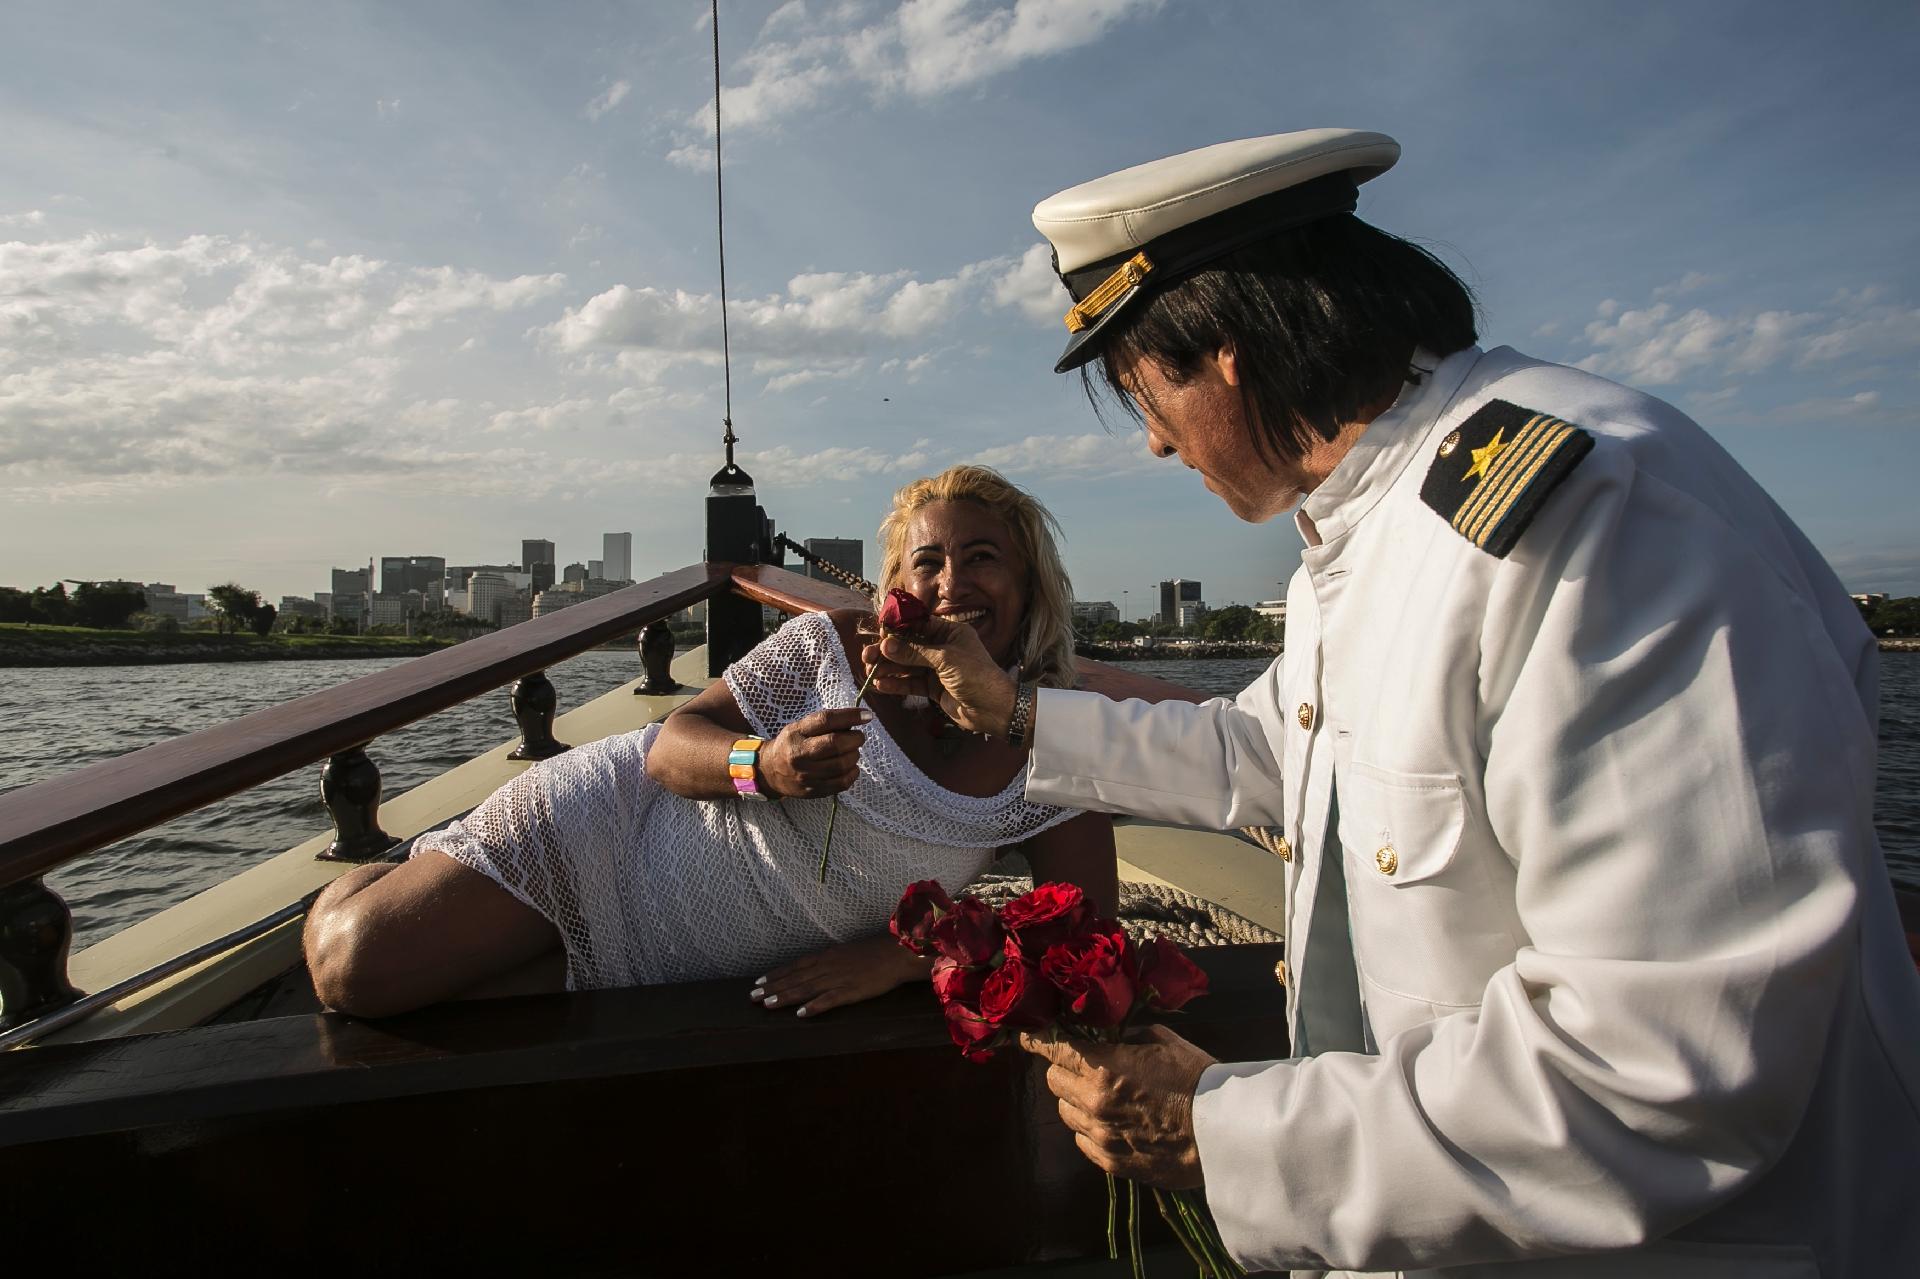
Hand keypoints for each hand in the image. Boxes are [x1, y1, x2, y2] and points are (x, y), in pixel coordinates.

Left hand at [748, 934, 927, 1016]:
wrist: (898, 953)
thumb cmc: (876, 953)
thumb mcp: (847, 952)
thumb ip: (831, 961)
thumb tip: (816, 967)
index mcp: (827, 957)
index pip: (796, 966)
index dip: (777, 974)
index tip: (758, 981)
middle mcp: (828, 967)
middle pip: (796, 978)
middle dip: (773, 987)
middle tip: (752, 996)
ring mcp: (839, 979)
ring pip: (807, 988)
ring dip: (786, 997)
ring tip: (767, 1004)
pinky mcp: (852, 991)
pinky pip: (830, 1000)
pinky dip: (815, 1006)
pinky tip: (801, 1014)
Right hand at [758, 707, 869, 798]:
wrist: (770, 771)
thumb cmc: (792, 744)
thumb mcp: (801, 727)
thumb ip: (826, 723)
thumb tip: (859, 718)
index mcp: (796, 733)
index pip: (825, 720)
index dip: (850, 716)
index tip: (866, 715)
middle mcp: (799, 755)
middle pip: (836, 744)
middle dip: (855, 739)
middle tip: (858, 737)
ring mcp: (806, 775)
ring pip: (842, 764)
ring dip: (854, 755)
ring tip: (852, 752)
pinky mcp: (813, 791)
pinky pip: (842, 783)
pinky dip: (853, 773)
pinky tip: (850, 766)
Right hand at [861, 617, 1018, 736]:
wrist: (994, 710)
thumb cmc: (977, 676)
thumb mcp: (945, 659)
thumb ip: (914, 653)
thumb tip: (886, 645)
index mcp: (950, 632)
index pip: (918, 625)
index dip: (897, 629)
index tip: (878, 633)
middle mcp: (942, 648)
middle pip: (909, 646)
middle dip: (887, 651)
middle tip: (867, 656)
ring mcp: (937, 669)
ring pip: (907, 666)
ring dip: (888, 668)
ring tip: (869, 672)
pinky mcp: (934, 688)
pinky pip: (911, 683)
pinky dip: (896, 683)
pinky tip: (881, 685)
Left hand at [1019, 1024, 1215, 1188]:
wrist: (1224, 1133)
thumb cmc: (1197, 1079)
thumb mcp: (1162, 1040)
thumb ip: (1126, 1035)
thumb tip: (1108, 1032)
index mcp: (1104, 1068)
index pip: (1053, 1049)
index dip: (1037, 1040)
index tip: (1027, 1036)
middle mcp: (1094, 1103)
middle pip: (1053, 1081)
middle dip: (1063, 1069)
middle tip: (1082, 1064)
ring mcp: (1100, 1136)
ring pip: (1065, 1112)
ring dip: (1075, 1099)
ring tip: (1102, 1095)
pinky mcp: (1112, 1162)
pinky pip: (1081, 1140)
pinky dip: (1088, 1127)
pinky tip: (1111, 1120)